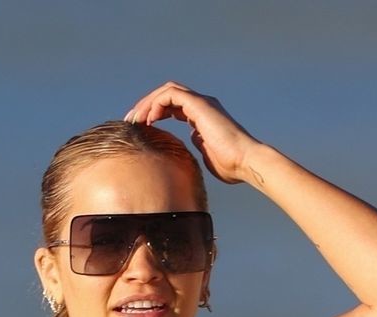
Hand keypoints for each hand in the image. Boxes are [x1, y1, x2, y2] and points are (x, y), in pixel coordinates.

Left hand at [122, 83, 260, 185]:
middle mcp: (201, 104)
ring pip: (166, 91)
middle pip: (166, 95)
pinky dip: (157, 103)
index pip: (172, 107)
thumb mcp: (206, 156)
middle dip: (146, 105)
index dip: (155, 113)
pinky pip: (171, 95)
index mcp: (201, 116)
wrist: (245, 162)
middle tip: (131, 121)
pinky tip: (150, 119)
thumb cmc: (231, 165)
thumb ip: (197, 147)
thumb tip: (187, 148)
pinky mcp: (200, 104)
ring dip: (148, 103)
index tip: (140, 128)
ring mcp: (201, 102)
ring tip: (136, 119)